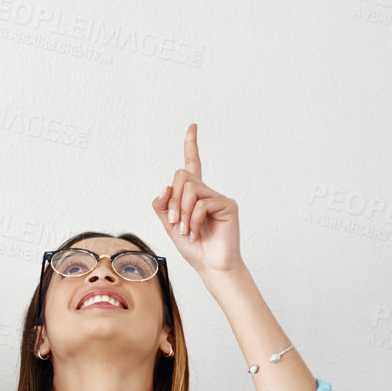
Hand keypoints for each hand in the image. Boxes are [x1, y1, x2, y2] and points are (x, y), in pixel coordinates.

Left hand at [150, 123, 240, 274]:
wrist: (210, 265)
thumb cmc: (192, 246)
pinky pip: (202, 203)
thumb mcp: (169, 224)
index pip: (192, 164)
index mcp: (193, 194)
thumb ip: (163, 205)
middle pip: (182, 176)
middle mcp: (206, 192)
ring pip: (189, 189)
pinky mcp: (228, 205)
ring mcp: (218, 197)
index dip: (192, 145)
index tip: (193, 125)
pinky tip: (196, 232)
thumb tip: (165, 188)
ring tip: (186, 231)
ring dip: (182, 213)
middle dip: (172, 200)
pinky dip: (193, 219)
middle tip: (175, 223)